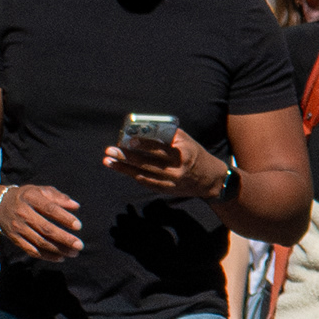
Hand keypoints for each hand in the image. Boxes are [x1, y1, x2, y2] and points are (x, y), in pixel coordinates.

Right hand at [0, 183, 81, 258]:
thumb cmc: (28, 197)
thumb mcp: (41, 191)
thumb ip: (59, 197)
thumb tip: (76, 206)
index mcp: (30, 198)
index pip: (49, 209)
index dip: (64, 218)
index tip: (79, 226)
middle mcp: (22, 213)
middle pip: (45, 228)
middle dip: (64, 238)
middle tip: (79, 245)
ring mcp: (17, 227)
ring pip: (39, 241)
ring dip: (58, 249)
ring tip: (74, 253)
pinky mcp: (14, 238)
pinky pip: (31, 250)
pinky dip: (46, 256)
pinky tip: (60, 258)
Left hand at [106, 124, 226, 199]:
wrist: (211, 179)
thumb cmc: (195, 154)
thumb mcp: (187, 142)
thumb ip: (168, 135)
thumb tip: (143, 128)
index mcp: (184, 154)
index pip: (161, 149)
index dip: (144, 145)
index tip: (129, 140)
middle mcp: (178, 169)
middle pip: (148, 162)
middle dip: (127, 156)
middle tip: (110, 150)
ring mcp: (172, 181)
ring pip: (143, 174)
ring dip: (124, 168)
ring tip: (108, 160)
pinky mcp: (167, 189)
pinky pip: (146, 182)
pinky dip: (132, 175)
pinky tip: (121, 169)